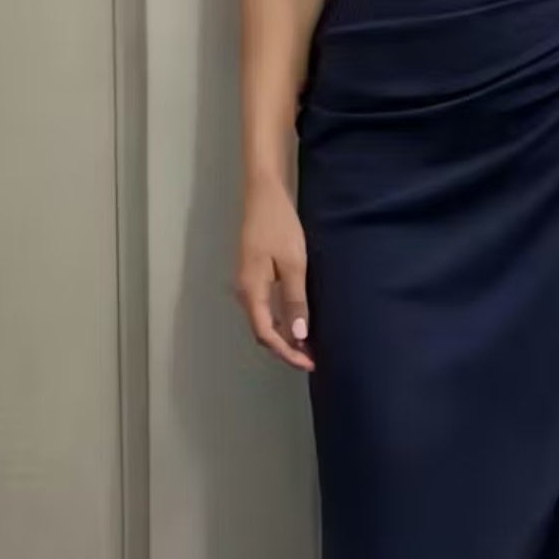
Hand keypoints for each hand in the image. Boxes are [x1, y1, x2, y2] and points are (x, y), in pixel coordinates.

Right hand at [234, 176, 313, 371]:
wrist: (263, 195)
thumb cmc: (279, 226)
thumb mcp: (293, 264)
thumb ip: (295, 300)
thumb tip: (299, 335)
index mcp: (251, 291)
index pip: (266, 334)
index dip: (288, 352)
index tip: (310, 363)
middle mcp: (245, 292)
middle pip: (262, 331)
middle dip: (286, 348)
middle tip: (313, 358)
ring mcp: (247, 284)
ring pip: (263, 320)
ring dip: (284, 335)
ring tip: (309, 345)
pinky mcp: (254, 275)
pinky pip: (265, 307)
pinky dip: (280, 320)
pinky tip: (298, 320)